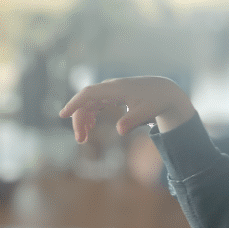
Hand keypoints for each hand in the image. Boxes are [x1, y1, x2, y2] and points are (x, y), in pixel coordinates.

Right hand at [59, 76, 195, 142]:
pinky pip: (96, 103)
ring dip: (83, 119)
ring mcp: (111, 90)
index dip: (74, 103)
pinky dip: (90, 115)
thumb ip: (132, 121)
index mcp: (116, 89)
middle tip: (80, 140)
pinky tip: (89, 128)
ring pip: (89, 103)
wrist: (165, 91)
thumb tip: (120, 131)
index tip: (63, 115)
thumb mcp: (147, 112)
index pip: (88, 93)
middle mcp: (110, 87)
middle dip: (79, 119)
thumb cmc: (156, 101)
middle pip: (86, 100)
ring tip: (83, 138)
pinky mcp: (114, 94)